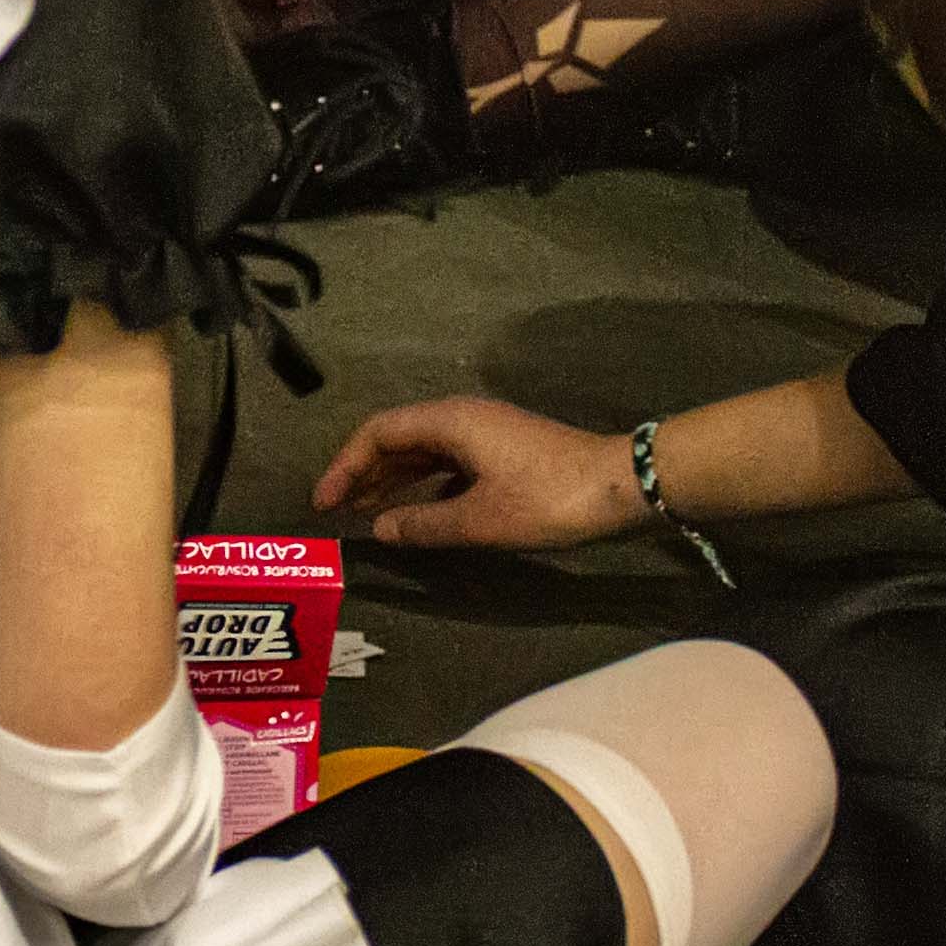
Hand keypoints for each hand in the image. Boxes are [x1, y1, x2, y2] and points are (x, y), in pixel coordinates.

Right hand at [312, 396, 643, 551]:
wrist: (621, 486)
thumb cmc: (548, 499)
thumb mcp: (481, 519)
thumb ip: (424, 524)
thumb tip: (380, 528)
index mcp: (451, 422)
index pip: (379, 432)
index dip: (346, 465)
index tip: (324, 502)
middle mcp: (464, 418)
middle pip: (398, 438)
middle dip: (364, 472)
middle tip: (336, 510)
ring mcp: (486, 433)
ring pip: (424, 452)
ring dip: (393, 480)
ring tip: (366, 512)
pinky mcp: (503, 452)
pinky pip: (447, 463)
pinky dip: (423, 485)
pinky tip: (417, 513)